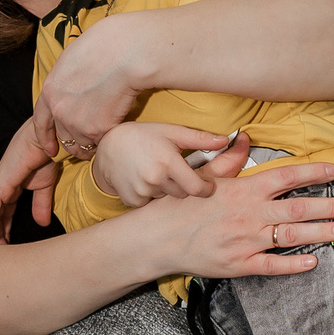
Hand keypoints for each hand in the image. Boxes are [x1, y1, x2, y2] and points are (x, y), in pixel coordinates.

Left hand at [0, 118, 62, 241]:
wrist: (47, 142)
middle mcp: (1, 187)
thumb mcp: (44, 187)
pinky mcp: (0, 185)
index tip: (6, 244)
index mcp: (11, 186)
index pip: (4, 212)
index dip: (5, 228)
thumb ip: (41, 205)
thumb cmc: (45, 158)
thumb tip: (42, 225)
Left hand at [27, 13, 151, 160]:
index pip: (41, 123)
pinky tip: (118, 128)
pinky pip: (102, 143)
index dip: (45, 138)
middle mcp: (60, 111)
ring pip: (84, 145)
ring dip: (94, 143)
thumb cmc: (106, 46)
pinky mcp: (99, 130)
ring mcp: (78, 123)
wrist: (127, 53)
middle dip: (75, 143)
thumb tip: (72, 89)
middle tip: (88, 142)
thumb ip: (66, 81)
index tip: (51, 149)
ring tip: (107, 134)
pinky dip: (109, 139)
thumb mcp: (72, 60)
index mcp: (50, 91)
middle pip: (65, 138)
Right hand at [89, 122, 235, 208]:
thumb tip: (225, 140)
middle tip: (175, 172)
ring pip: (166, 198)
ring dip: (166, 190)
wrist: (108, 147)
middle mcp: (154, 178)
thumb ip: (199, 138)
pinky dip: (151, 195)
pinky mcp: (132, 200)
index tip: (207, 186)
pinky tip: (144, 180)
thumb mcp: (170, 131)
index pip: (196, 188)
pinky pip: (150, 203)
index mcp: (168, 161)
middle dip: (183, 185)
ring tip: (156, 173)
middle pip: (183, 194)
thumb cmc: (141, 136)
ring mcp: (142, 191)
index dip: (205, 189)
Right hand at [130, 152, 333, 280]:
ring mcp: (246, 240)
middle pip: (298, 208)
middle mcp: (249, 214)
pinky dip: (293, 264)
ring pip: (291, 235)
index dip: (313, 174)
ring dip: (322, 233)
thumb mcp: (204, 177)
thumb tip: (244, 137)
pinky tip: (313, 261)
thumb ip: (230, 159)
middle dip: (330, 206)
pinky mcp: (239, 264)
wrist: (156, 239)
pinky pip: (271, 265)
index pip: (286, 177)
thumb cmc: (180, 206)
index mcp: (243, 190)